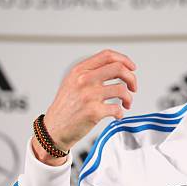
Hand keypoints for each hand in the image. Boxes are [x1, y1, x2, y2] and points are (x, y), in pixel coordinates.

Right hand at [32, 49, 136, 165]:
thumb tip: (118, 66)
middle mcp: (84, 80)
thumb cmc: (66, 107)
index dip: (124, 60)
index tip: (132, 68)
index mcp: (80, 70)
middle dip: (132, 78)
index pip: (108, 55)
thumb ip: (91, 72)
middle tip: (133, 87)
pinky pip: (117, 108)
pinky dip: (121, 113)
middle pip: (119, 68)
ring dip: (129, 98)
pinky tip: (117, 115)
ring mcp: (89, 95)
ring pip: (122, 89)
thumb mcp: (73, 82)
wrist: (53, 129)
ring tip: (126, 103)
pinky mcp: (93, 112)